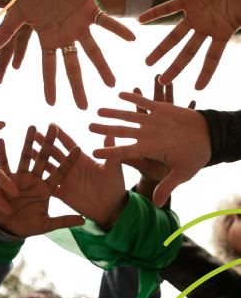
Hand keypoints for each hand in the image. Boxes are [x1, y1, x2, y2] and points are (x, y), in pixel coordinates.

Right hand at [0, 0, 134, 109]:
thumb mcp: (15, 13)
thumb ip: (5, 32)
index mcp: (49, 40)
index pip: (49, 67)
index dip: (50, 85)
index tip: (52, 104)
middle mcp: (65, 37)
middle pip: (73, 66)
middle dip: (78, 87)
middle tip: (84, 108)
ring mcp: (80, 26)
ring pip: (93, 51)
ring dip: (102, 66)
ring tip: (112, 84)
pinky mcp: (91, 11)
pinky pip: (107, 22)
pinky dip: (118, 29)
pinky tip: (132, 38)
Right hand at [0, 125, 83, 237]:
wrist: (7, 230)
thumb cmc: (28, 226)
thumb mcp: (47, 224)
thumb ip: (63, 220)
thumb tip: (84, 220)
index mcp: (47, 188)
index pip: (61, 172)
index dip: (69, 161)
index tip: (78, 148)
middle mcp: (35, 180)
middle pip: (44, 158)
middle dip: (48, 143)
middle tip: (53, 127)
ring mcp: (20, 178)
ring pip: (26, 157)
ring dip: (28, 142)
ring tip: (32, 126)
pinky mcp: (5, 180)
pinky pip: (3, 164)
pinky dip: (2, 152)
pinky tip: (1, 139)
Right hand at [32, 127, 127, 227]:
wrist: (112, 210)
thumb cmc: (115, 187)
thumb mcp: (114, 169)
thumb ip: (110, 153)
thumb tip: (110, 133)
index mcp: (82, 160)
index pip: (69, 144)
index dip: (60, 135)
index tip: (51, 124)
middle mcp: (71, 168)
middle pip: (55, 152)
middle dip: (45, 143)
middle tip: (34, 132)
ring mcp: (66, 180)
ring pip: (48, 167)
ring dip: (39, 158)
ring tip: (28, 149)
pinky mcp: (62, 194)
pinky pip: (48, 186)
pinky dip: (38, 181)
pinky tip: (29, 175)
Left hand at [89, 92, 211, 206]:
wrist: (208, 138)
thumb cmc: (196, 157)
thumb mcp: (182, 173)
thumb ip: (168, 185)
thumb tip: (157, 204)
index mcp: (149, 149)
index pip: (124, 151)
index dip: (110, 151)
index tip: (93, 151)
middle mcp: (147, 135)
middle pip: (121, 131)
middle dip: (105, 128)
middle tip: (88, 126)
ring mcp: (152, 122)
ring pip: (129, 115)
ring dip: (114, 112)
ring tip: (99, 109)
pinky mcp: (161, 109)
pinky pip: (145, 102)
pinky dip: (134, 97)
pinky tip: (121, 93)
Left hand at [140, 0, 240, 89]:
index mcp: (219, 34)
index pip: (212, 57)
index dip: (206, 72)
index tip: (198, 89)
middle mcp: (203, 29)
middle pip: (187, 52)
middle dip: (176, 67)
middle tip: (163, 81)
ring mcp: (193, 15)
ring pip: (174, 35)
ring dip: (161, 48)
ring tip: (147, 61)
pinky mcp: (186, 0)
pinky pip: (168, 8)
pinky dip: (154, 13)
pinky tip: (140, 20)